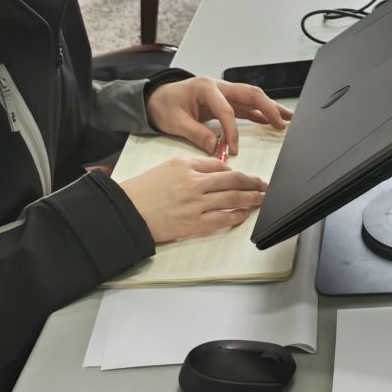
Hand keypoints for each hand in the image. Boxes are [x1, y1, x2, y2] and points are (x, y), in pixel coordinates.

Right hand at [118, 157, 268, 242]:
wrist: (127, 211)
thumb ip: (194, 166)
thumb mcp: (169, 167)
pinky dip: (236, 216)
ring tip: (261, 198)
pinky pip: (221, 220)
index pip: (221, 167)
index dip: (237, 173)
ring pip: (231, 199)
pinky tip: (244, 214)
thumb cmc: (145, 190)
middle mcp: (193, 183)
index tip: (247, 177)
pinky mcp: (192, 225)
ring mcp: (194, 205)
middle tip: (264, 185)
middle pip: (232, 181)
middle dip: (252, 183)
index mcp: (187, 166)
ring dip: (250, 199)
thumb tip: (219, 171)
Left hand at [147, 76, 292, 156]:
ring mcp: (223, 92)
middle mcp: (218, 86)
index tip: (233, 149)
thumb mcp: (175, 122)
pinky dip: (259, 113)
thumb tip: (215, 148)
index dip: (232, 131)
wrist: (154, 98)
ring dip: (269, 108)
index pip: (227, 110)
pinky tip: (270, 121)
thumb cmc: (163, 105)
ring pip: (251, 98)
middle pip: (249, 94)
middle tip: (281, 122)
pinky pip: (245, 106)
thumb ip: (196, 134)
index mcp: (205, 87)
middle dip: (268, 107)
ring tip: (286, 119)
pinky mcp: (223, 101)